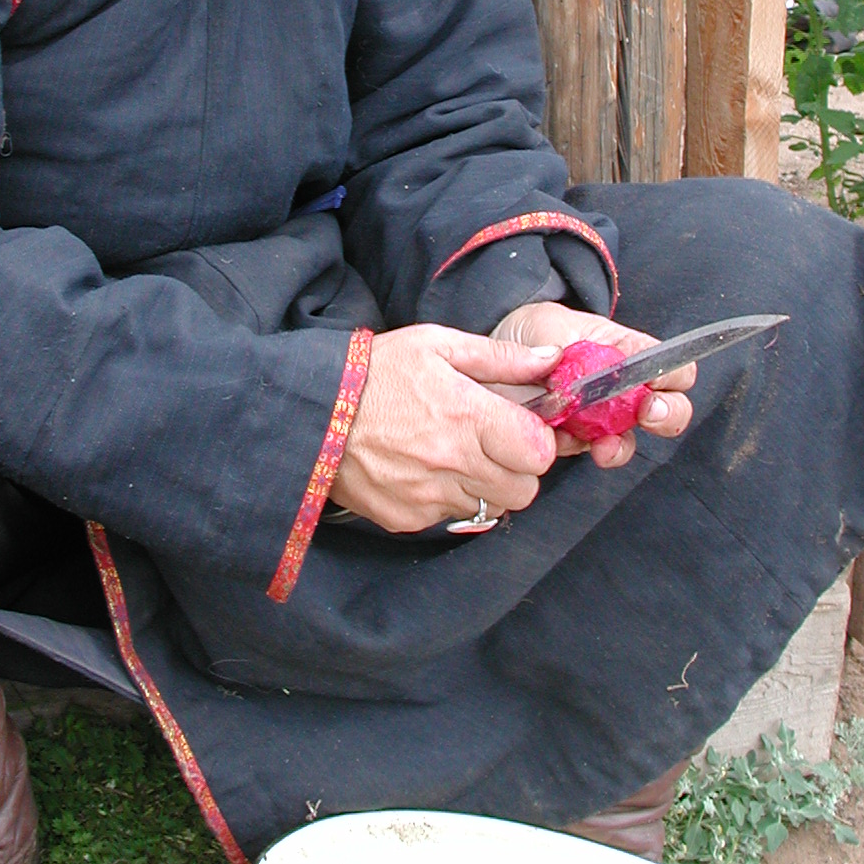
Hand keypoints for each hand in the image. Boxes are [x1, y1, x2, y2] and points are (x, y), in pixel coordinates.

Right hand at [329, 326, 562, 533]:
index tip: (520, 429)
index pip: (539, 454)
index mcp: (467, 416)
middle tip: (493, 445)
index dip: (536, 442)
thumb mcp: (437, 344)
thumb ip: (500, 357)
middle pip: (524, 490)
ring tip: (455, 455)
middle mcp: (452, 463)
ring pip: (490, 507)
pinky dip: (447, 499)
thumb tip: (552, 361)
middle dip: (517, 469)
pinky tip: (424, 470)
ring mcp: (428, 497)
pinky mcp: (407, 518)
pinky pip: (449, 518)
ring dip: (484, 485)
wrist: (311, 411)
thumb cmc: (376, 371)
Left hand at [490, 302, 694, 469]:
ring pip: (628, 442)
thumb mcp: (552, 327)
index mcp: (631, 354)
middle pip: (670, 412)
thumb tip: (588, 379)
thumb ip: (572, 348)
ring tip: (604, 446)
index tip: (656, 382)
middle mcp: (625, 391)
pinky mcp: (574, 441)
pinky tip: (556, 438)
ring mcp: (602, 420)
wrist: (492, 360)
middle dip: (666, 416)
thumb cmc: (532, 334)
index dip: (674, 377)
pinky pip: (584, 453)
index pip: (674, 368)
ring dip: (619, 447)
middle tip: (648, 413)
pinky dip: (571, 449)